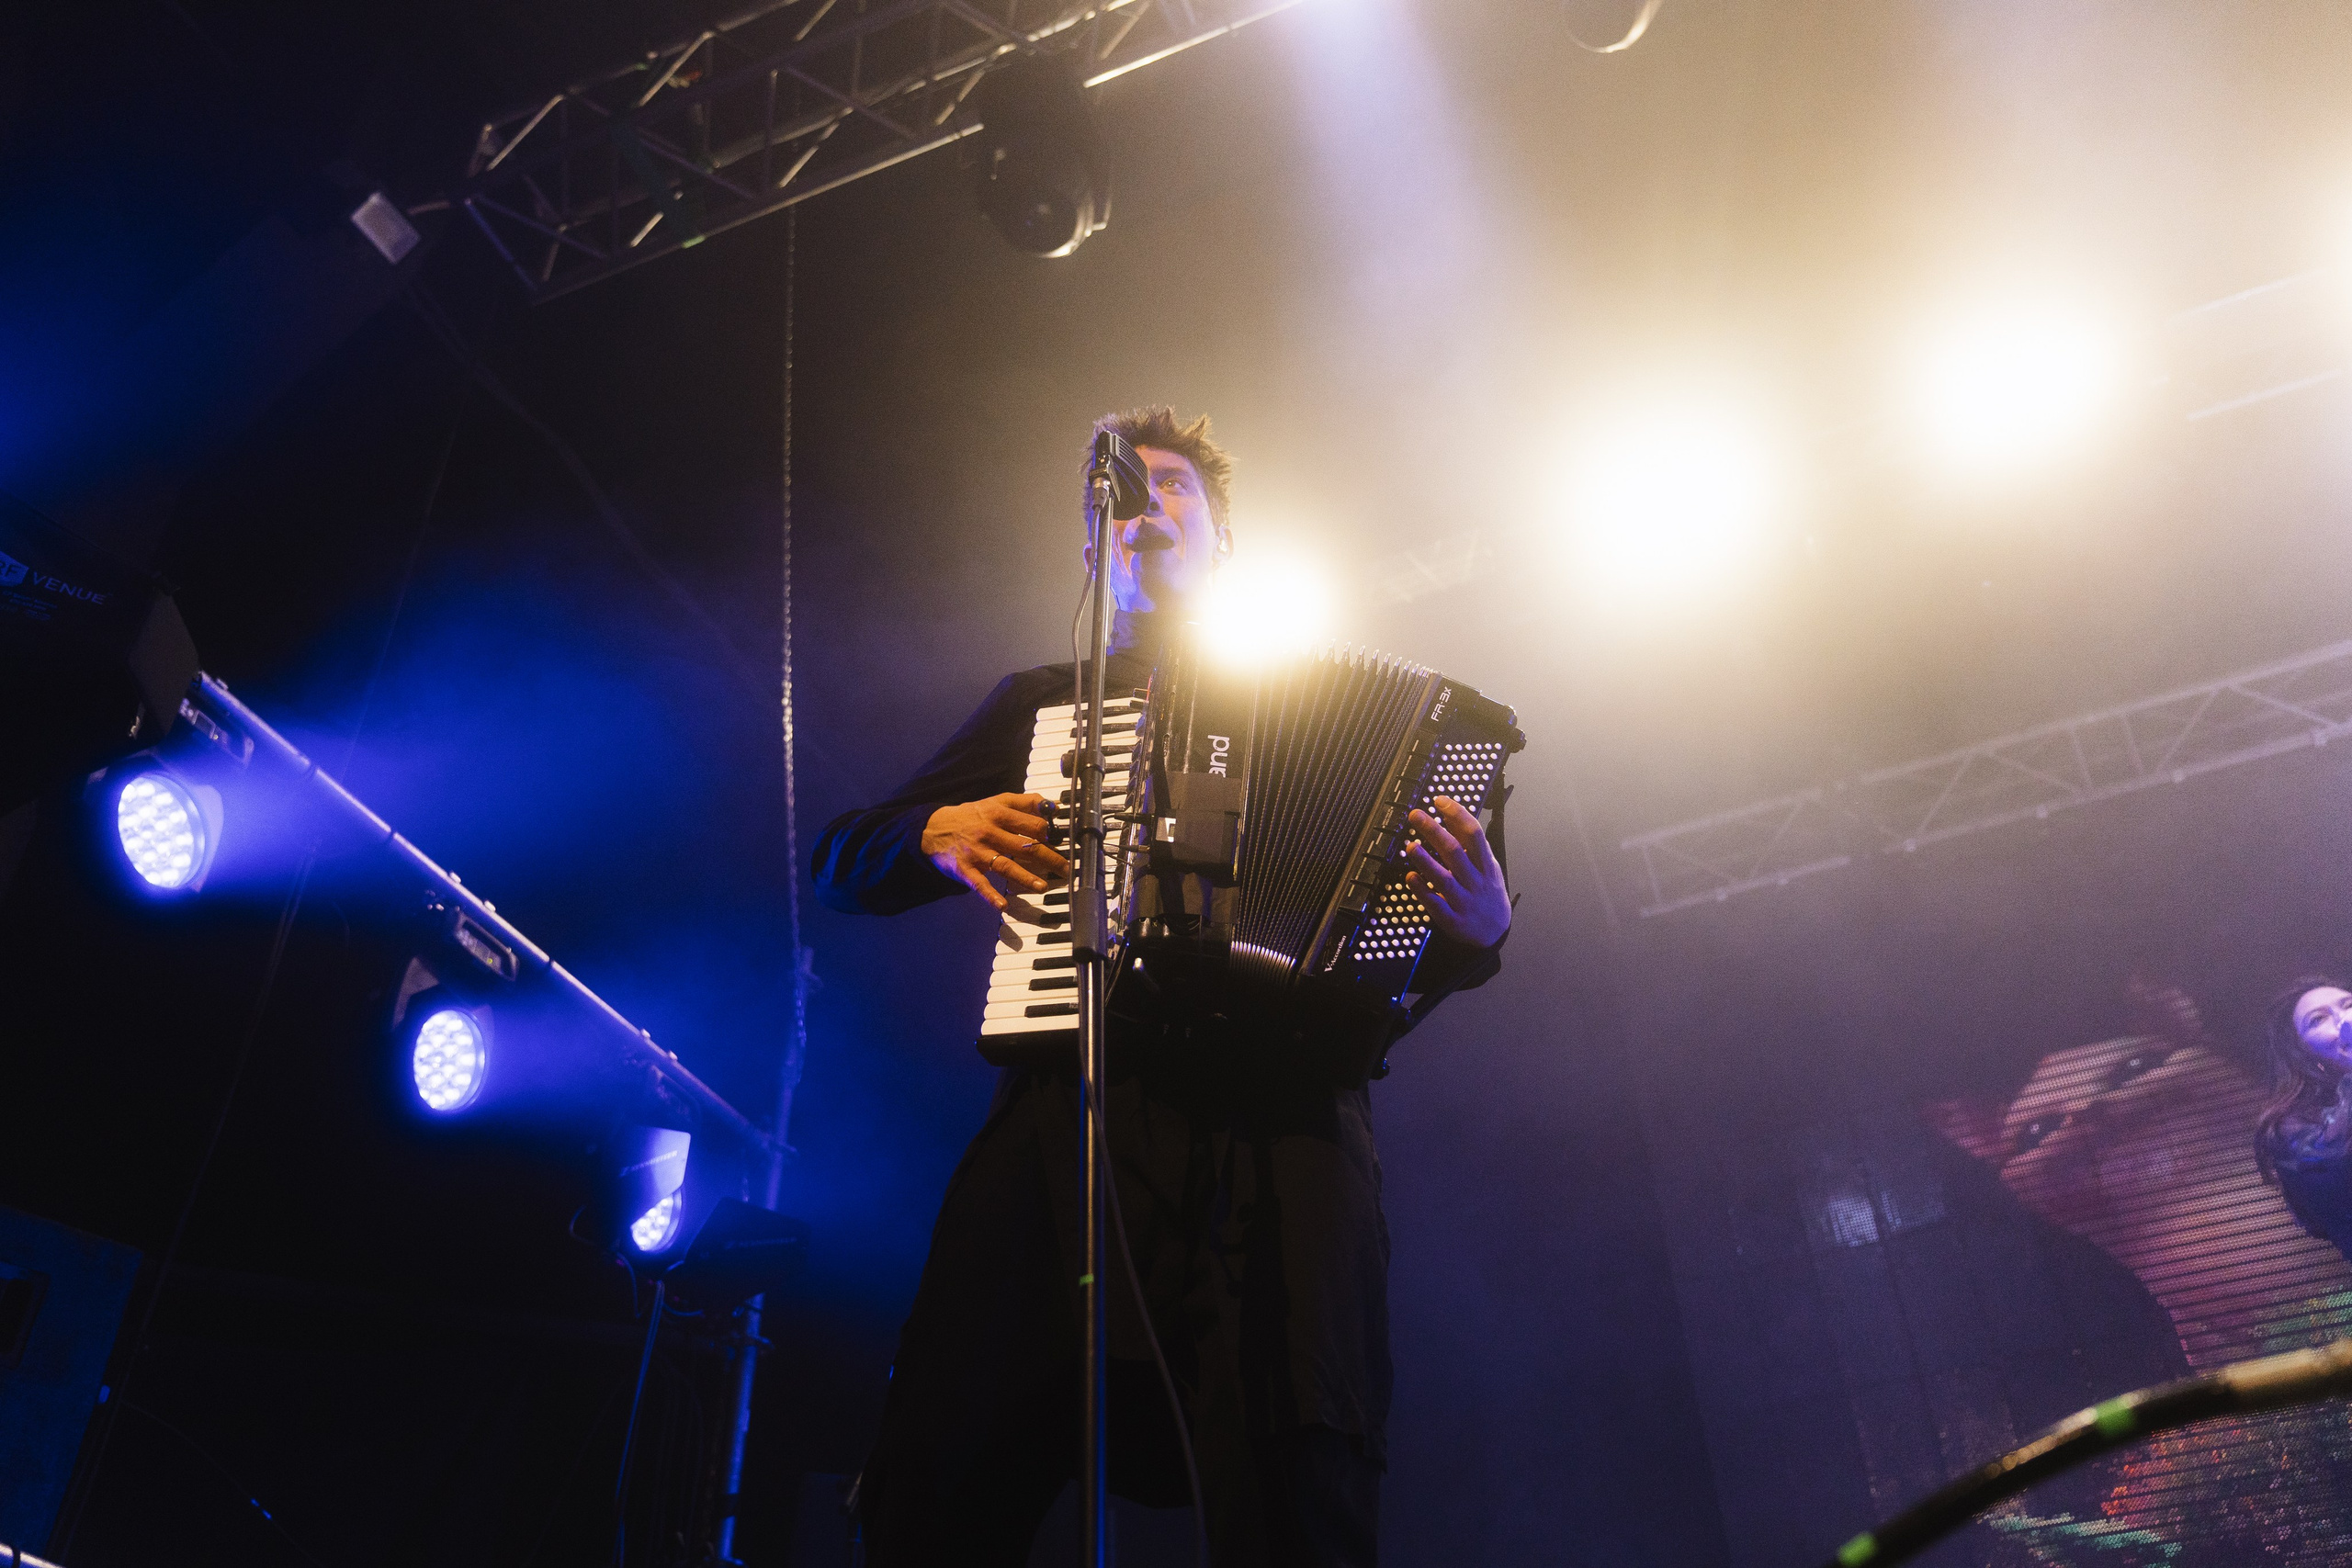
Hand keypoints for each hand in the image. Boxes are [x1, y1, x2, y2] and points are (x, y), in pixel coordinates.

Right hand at [922, 793, 1068, 910]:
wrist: (933, 828)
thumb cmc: (972, 816)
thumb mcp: (996, 801)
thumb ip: (1024, 802)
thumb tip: (1052, 806)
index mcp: (999, 814)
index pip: (1031, 823)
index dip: (1049, 833)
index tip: (1061, 842)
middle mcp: (989, 832)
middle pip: (1024, 846)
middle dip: (1048, 858)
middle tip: (1065, 869)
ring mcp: (977, 852)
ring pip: (1005, 865)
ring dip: (1025, 877)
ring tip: (1042, 887)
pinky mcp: (964, 869)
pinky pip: (979, 884)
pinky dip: (990, 896)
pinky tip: (1002, 906)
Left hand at [1403, 796, 1509, 947]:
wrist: (1495, 932)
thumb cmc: (1487, 892)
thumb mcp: (1487, 866)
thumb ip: (1470, 844)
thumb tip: (1450, 815)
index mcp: (1486, 865)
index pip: (1473, 834)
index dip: (1457, 814)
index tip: (1439, 800)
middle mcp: (1476, 881)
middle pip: (1455, 852)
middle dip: (1434, 831)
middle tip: (1415, 815)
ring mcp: (1464, 901)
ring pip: (1444, 879)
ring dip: (1425, 861)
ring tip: (1410, 845)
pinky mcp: (1452, 919)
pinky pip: (1435, 904)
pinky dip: (1422, 890)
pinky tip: (1410, 876)